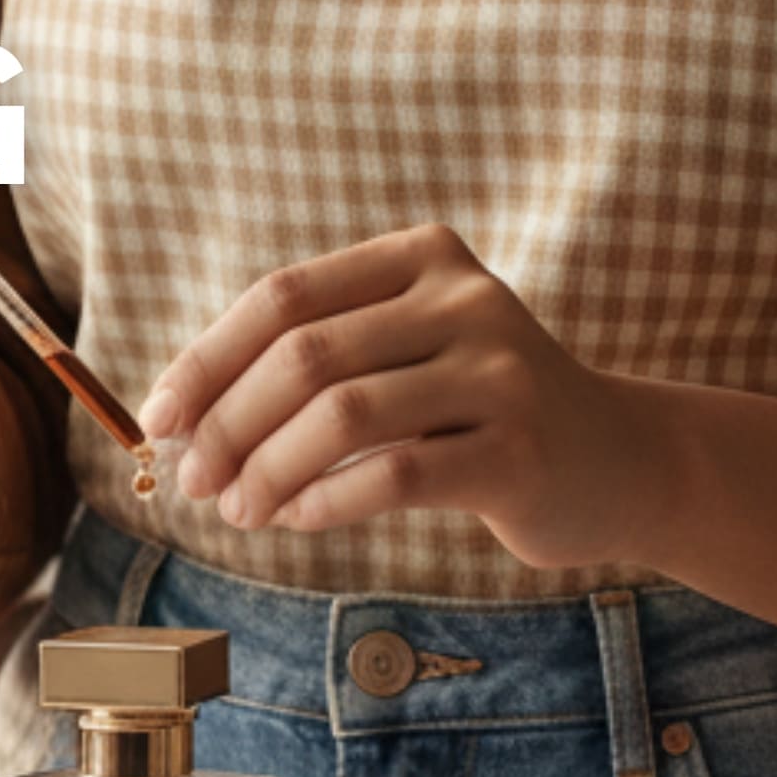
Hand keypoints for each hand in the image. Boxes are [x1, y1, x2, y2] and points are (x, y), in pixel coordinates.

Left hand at [135, 223, 675, 567]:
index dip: (208, 359)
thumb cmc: (478, 409)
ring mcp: (499, 372)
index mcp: (422, 256)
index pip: (283, 296)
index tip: (159, 418)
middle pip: (303, 356)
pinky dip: (326, 501)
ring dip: (268, 471)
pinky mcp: (518, 449)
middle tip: (193, 480)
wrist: (617, 461)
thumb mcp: (405, 351)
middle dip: (228, 424)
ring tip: (240, 509)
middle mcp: (464, 299)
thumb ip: (316, 361)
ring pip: (340, 416)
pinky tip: (299, 519)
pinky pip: (393, 473)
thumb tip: (185, 418)